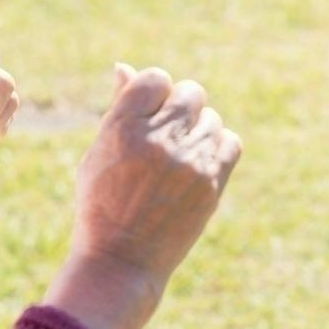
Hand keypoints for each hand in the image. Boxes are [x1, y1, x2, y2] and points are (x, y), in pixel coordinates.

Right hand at [70, 63, 242, 293]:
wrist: (122, 261)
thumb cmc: (102, 204)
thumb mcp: (98, 153)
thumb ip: (118, 109)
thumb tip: (125, 67)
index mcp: (122, 128)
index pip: (155, 78)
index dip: (154, 93)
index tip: (149, 114)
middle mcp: (157, 140)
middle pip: (190, 92)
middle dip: (179, 108)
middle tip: (166, 136)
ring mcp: (187, 162)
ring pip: (211, 119)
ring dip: (197, 131)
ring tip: (177, 160)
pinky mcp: (211, 183)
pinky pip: (230, 142)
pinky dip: (217, 148)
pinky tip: (198, 165)